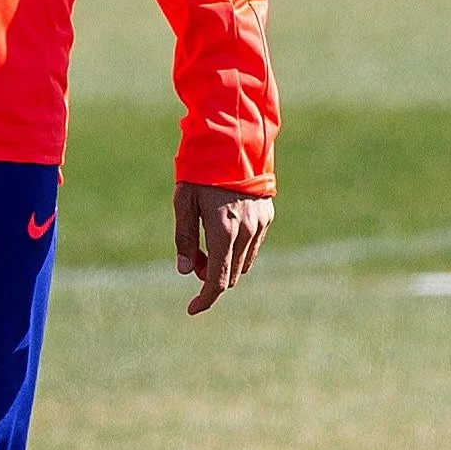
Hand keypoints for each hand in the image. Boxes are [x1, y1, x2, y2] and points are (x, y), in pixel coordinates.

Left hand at [173, 183, 272, 314]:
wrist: (234, 140)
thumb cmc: (202, 170)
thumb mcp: (184, 202)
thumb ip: (185, 239)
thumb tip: (187, 271)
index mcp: (223, 232)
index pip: (217, 281)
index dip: (204, 299)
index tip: (192, 309)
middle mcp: (246, 232)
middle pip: (231, 275)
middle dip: (211, 278)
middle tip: (193, 261)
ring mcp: (259, 224)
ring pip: (244, 262)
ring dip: (225, 264)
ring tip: (206, 243)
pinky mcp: (266, 215)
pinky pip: (253, 245)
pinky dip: (238, 249)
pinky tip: (223, 230)